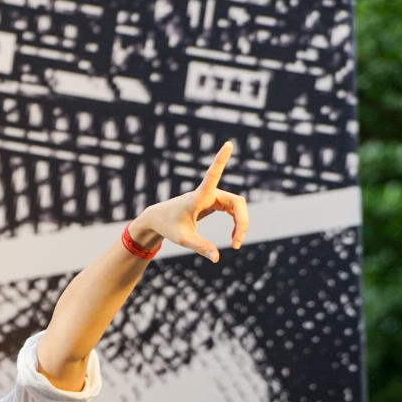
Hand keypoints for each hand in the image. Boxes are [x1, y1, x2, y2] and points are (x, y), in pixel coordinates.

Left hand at [133, 141, 248, 262]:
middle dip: (242, 222)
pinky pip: (234, 209)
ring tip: (235, 243)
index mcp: (198, 197)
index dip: (220, 161)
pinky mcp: (214, 201)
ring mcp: (213, 196)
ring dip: (241, 224)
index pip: (212, 175)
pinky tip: (234, 237)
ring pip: (238, 206)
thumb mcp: (183, 239)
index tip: (228, 144)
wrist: (159, 219)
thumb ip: (200, 246)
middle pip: (237, 202)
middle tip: (237, 244)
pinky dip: (237, 223)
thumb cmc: (168, 226)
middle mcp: (208, 193)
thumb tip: (216, 258)